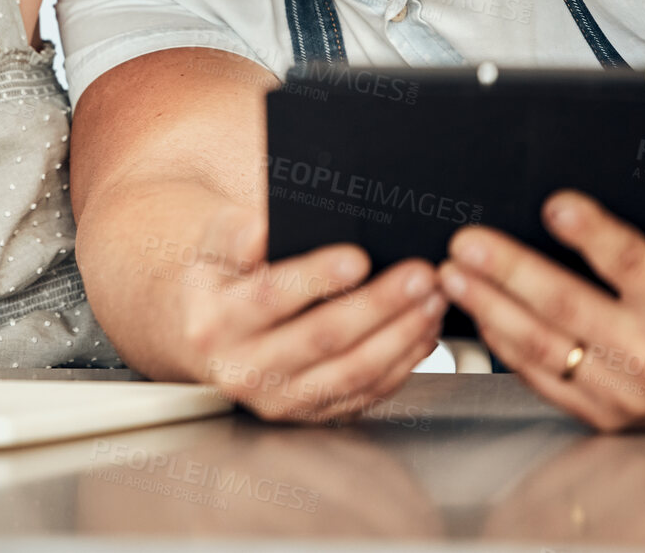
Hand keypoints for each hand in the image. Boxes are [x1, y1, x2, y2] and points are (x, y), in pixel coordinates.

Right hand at [186, 205, 447, 422]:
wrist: (213, 333)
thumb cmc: (224, 279)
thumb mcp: (214, 246)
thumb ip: (235, 233)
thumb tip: (263, 229)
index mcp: (212, 323)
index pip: (267, 298)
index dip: (313, 278)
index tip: (357, 256)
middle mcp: (241, 370)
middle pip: (320, 338)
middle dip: (377, 305)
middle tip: (418, 275)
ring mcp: (277, 400)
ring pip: (352, 371)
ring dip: (400, 335)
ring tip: (431, 299)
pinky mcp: (309, 415)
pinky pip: (365, 392)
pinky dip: (401, 362)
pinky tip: (422, 331)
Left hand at [440, 165, 644, 429]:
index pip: (630, 263)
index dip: (592, 233)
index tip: (555, 206)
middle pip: (568, 305)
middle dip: (510, 271)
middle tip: (467, 243)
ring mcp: (624, 391)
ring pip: (542, 345)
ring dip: (489, 307)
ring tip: (453, 276)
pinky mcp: (599, 413)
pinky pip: (539, 377)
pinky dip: (501, 345)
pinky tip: (477, 315)